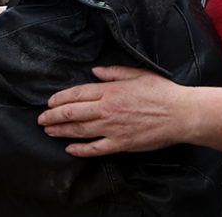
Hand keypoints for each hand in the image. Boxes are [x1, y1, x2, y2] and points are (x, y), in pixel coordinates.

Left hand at [38, 66, 189, 155]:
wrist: (181, 114)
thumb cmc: (161, 92)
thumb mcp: (137, 73)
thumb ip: (113, 72)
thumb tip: (95, 71)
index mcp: (110, 91)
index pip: (76, 94)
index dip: (59, 99)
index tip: (49, 102)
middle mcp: (107, 109)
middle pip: (72, 113)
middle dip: (52, 116)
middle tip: (41, 119)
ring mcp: (113, 128)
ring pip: (79, 131)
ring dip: (60, 131)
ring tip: (48, 131)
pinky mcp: (121, 144)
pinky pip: (95, 148)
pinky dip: (80, 150)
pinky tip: (69, 149)